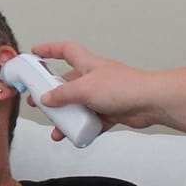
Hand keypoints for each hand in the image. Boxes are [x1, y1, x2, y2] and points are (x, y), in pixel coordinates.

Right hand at [28, 42, 164, 138]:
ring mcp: (102, 95)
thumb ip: (62, 95)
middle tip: (38, 103)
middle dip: (51, 94)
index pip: (65, 50)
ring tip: (57, 130)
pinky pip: (91, 121)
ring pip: (78, 106)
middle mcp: (94, 78)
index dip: (49, 49)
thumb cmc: (124, 87)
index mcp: (87, 64)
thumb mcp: (84, 89)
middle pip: (67, 83)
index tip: (35, 53)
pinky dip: (82, 128)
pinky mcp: (110, 111)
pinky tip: (76, 135)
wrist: (150, 102)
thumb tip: (46, 99)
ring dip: (66, 118)